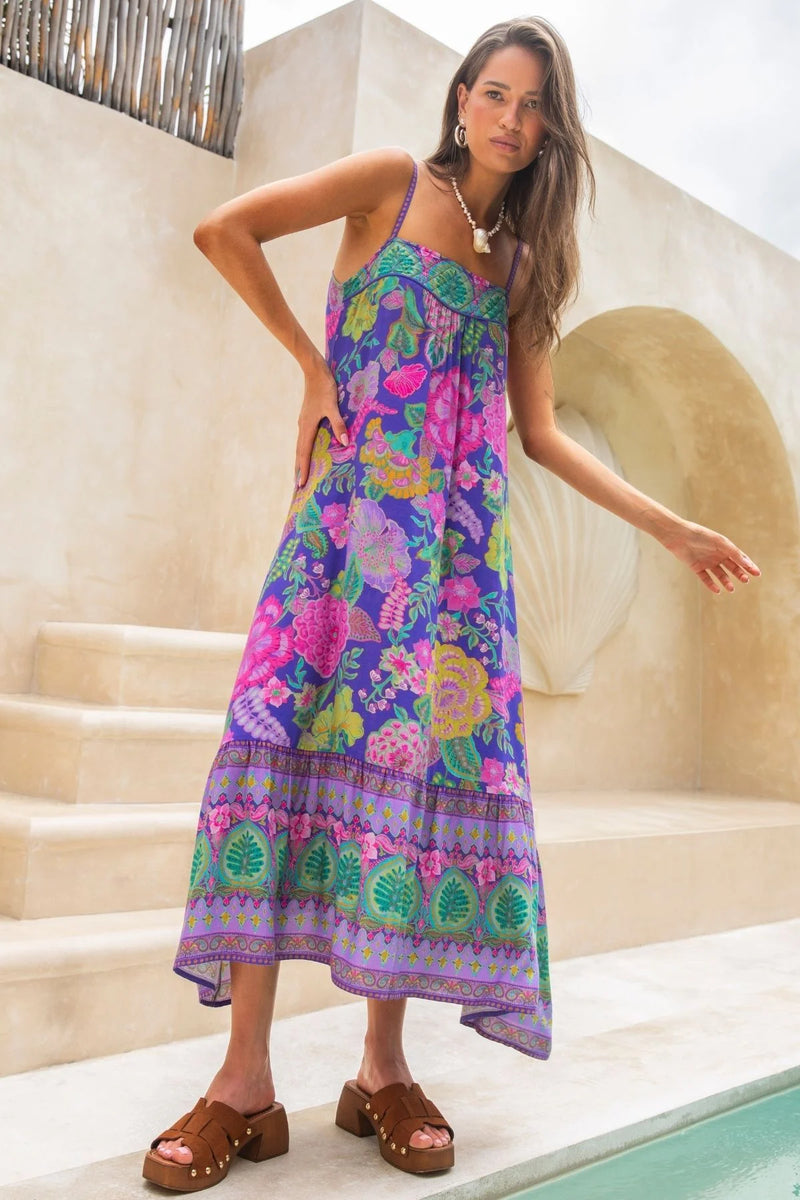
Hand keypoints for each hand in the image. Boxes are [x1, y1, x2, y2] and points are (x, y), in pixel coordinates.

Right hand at [295, 359, 348, 487]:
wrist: (314, 370)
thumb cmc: (324, 387)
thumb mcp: (333, 406)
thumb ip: (338, 424)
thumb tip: (345, 442)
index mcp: (307, 426)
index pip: (304, 453)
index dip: (303, 469)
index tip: (301, 484)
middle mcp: (303, 426)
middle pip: (299, 452)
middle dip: (299, 468)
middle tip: (298, 485)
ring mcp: (304, 421)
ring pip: (301, 445)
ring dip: (300, 459)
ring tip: (300, 471)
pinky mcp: (307, 416)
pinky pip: (304, 437)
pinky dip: (304, 448)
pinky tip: (309, 449)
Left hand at [660, 520, 760, 593]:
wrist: (679, 536)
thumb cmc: (701, 536)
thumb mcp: (721, 543)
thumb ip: (734, 553)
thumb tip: (748, 564)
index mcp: (724, 547)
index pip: (740, 558)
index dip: (749, 566)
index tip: (757, 573)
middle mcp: (717, 555)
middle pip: (732, 567)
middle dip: (740, 574)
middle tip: (746, 580)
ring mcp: (707, 562)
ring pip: (720, 574)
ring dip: (726, 582)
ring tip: (731, 588)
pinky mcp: (696, 567)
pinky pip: (706, 578)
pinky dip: (711, 585)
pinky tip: (717, 590)